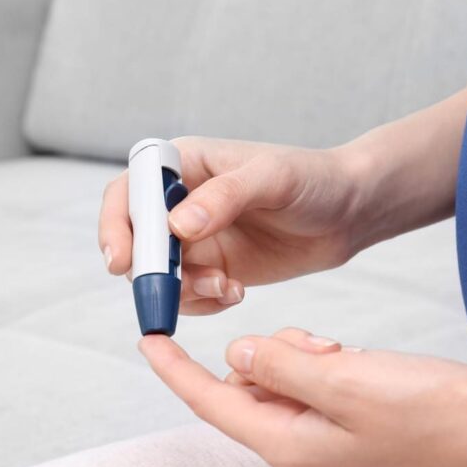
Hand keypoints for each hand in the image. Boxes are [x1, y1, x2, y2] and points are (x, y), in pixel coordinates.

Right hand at [99, 138, 363, 314]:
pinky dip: (204, 303)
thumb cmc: (313, 180)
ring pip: (160, 275)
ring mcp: (195, 238)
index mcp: (185, 164)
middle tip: (182, 291)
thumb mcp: (273, 179)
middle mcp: (181, 201)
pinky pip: (188, 296)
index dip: (117, 226)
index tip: (123, 261)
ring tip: (228, 288)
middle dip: (152, 272)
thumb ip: (225, 197)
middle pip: (137, 241)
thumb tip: (177, 226)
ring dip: (183, 291)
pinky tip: (236, 293)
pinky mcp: (214, 268)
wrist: (349, 212)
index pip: (129, 192)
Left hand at [139, 329, 466, 466]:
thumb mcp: (343, 380)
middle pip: (250, 389)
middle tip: (322, 344)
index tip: (148, 339)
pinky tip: (357, 362)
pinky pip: (313, 387)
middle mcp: (301, 453)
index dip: (178, 371)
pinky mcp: (349, 429)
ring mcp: (326, 444)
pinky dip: (324, 364)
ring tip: (348, 356)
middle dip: (270, 354)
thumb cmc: (430, 409)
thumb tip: (236, 354)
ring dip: (303, 356)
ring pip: (283, 382)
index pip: (214, 404)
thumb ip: (281, 365)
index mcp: (291, 448)